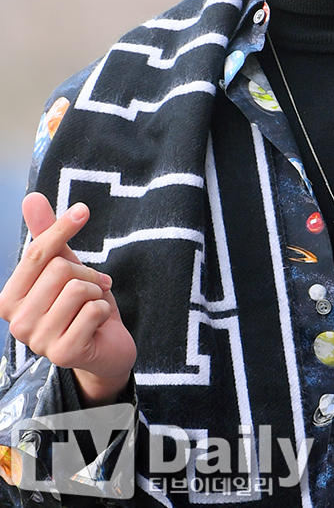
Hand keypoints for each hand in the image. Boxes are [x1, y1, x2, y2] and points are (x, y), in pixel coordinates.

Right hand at [0, 192, 135, 404]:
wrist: (106, 348)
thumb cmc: (81, 305)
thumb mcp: (65, 267)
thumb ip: (47, 236)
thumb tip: (31, 197)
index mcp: (9, 299)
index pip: (36, 254)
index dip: (62, 228)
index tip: (83, 210)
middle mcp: (16, 323)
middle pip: (61, 269)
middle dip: (87, 273)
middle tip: (93, 288)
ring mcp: (38, 341)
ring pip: (79, 288)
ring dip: (97, 293)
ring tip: (93, 306)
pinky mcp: (63, 354)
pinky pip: (94, 310)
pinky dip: (105, 310)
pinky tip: (98, 325)